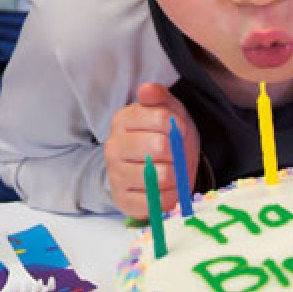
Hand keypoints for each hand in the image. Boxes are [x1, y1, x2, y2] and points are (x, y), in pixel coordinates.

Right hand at [105, 82, 199, 219]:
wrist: (155, 168)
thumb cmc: (163, 136)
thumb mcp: (167, 110)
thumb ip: (159, 96)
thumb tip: (146, 89)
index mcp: (122, 119)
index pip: (163, 118)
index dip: (179, 125)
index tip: (178, 130)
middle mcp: (113, 146)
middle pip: (161, 147)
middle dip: (178, 152)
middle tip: (177, 154)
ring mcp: (115, 175)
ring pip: (161, 177)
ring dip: (177, 176)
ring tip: (174, 171)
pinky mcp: (122, 200)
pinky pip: (157, 202)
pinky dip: (170, 196)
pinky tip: (167, 188)